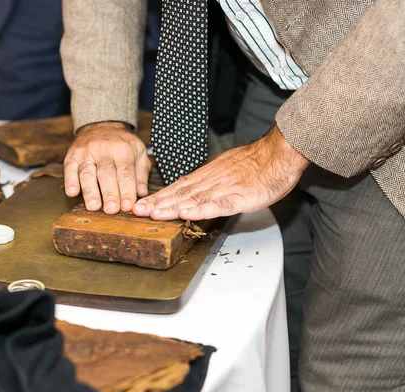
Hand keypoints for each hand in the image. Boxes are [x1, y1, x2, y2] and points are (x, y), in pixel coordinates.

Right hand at [64, 122, 150, 213]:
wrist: (102, 125)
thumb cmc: (122, 144)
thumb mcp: (139, 152)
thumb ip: (141, 173)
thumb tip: (141, 192)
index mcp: (123, 149)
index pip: (125, 172)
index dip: (126, 190)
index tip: (127, 206)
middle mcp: (103, 149)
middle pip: (106, 174)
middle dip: (109, 193)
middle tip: (111, 210)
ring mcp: (86, 152)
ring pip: (87, 172)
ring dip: (90, 191)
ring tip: (93, 206)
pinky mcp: (72, 155)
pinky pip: (70, 168)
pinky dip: (70, 181)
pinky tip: (72, 193)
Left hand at [132, 124, 309, 219]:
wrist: (279, 153)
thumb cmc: (257, 164)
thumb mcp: (227, 170)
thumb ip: (211, 183)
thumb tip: (195, 193)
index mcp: (207, 176)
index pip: (177, 187)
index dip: (158, 197)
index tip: (141, 205)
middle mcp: (210, 181)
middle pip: (179, 194)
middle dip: (156, 204)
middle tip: (136, 212)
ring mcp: (223, 188)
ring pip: (193, 199)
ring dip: (171, 207)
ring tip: (153, 215)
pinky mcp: (238, 196)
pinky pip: (217, 204)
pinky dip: (200, 209)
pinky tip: (186, 214)